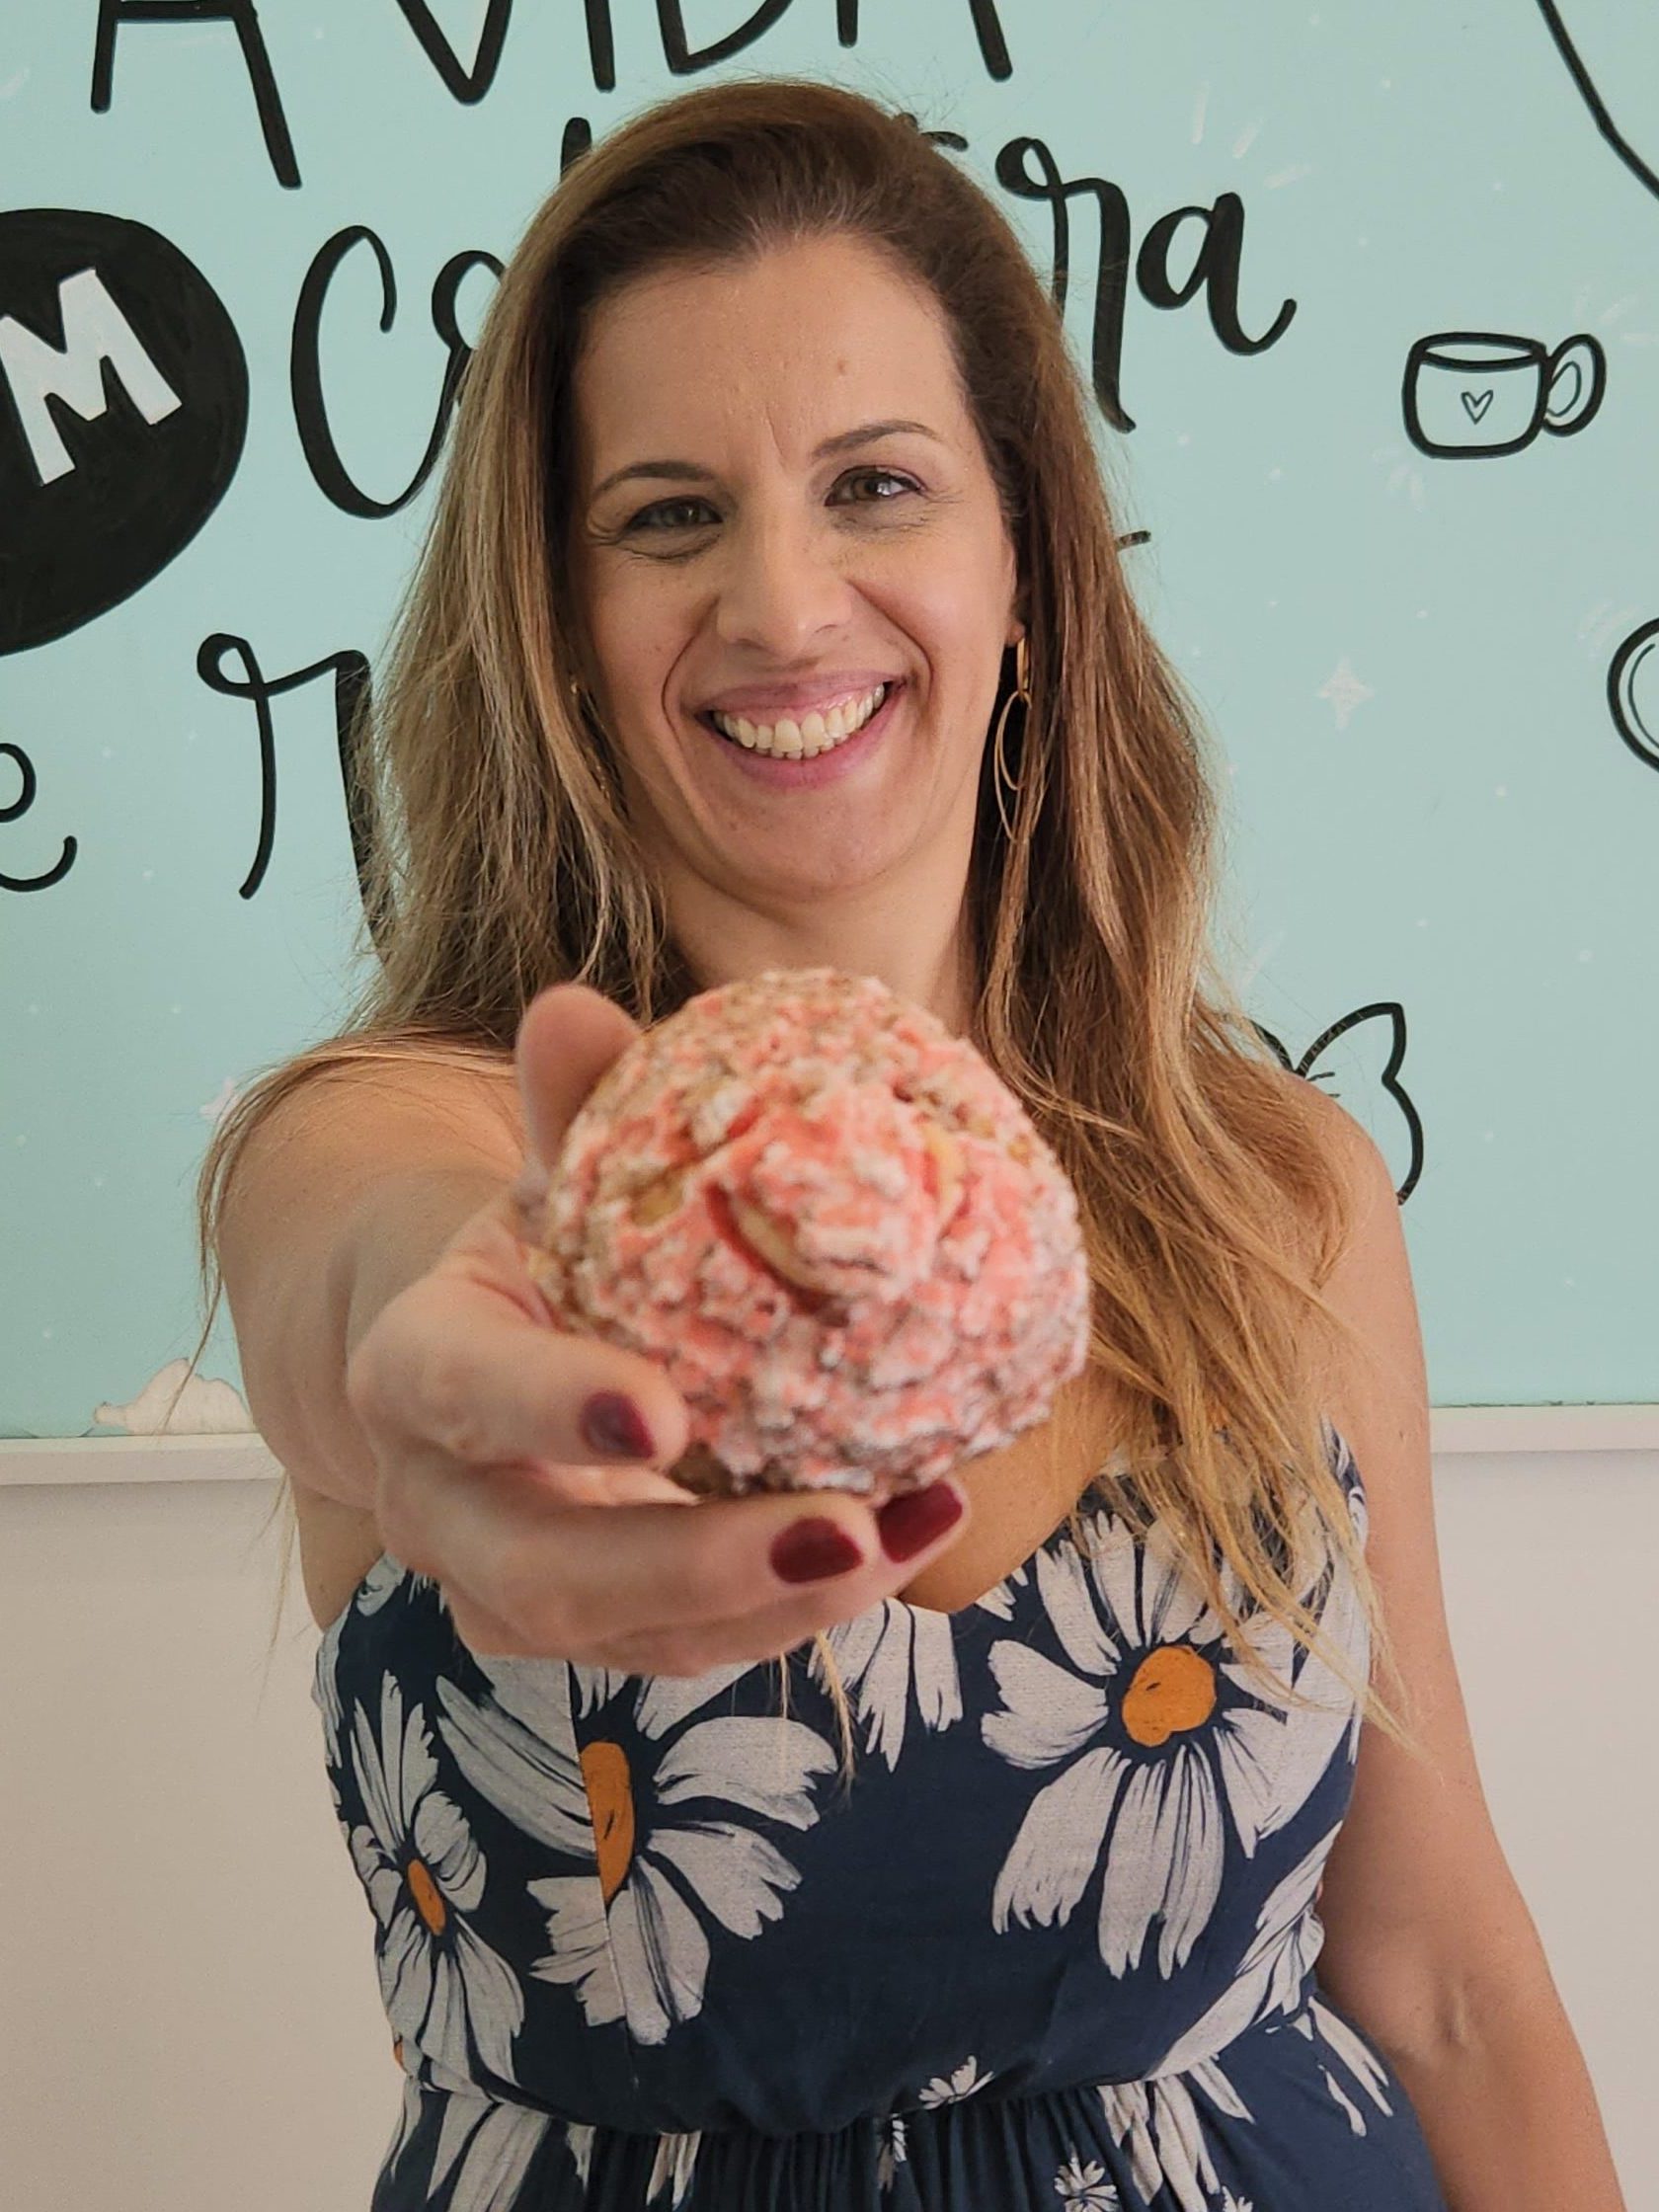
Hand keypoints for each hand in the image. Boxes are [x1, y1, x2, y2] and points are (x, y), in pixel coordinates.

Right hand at [344, 982, 972, 1674]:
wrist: (498, 1358)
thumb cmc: (545, 1253)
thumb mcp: (552, 1177)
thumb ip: (570, 1110)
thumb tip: (575, 1011)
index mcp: (414, 1368)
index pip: (457, 1389)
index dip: (544, 1407)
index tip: (662, 1412)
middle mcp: (439, 1503)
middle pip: (538, 1573)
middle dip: (691, 1566)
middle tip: (839, 1528)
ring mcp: (510, 1590)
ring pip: (631, 1639)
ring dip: (781, 1603)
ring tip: (914, 1526)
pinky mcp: (597, 1635)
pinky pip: (700, 1648)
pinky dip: (808, 1605)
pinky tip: (917, 1527)